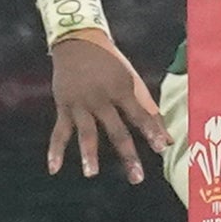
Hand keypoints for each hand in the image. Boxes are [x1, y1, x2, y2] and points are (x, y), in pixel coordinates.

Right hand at [45, 30, 162, 181]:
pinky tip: (54, 168)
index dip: (150, 131)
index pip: (139, 115)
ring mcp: (81, 104)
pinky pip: (59, 131)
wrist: (78, 42)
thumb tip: (166, 139)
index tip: (160, 149)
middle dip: (127, 154)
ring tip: (91, 174)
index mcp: (122, 90)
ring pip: (86, 132)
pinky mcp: (64, 106)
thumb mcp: (132, 81)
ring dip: (89, 154)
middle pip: (116, 130)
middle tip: (137, 178)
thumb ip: (148, 109)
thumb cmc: (111, 64)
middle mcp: (101, 99)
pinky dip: (55, 150)